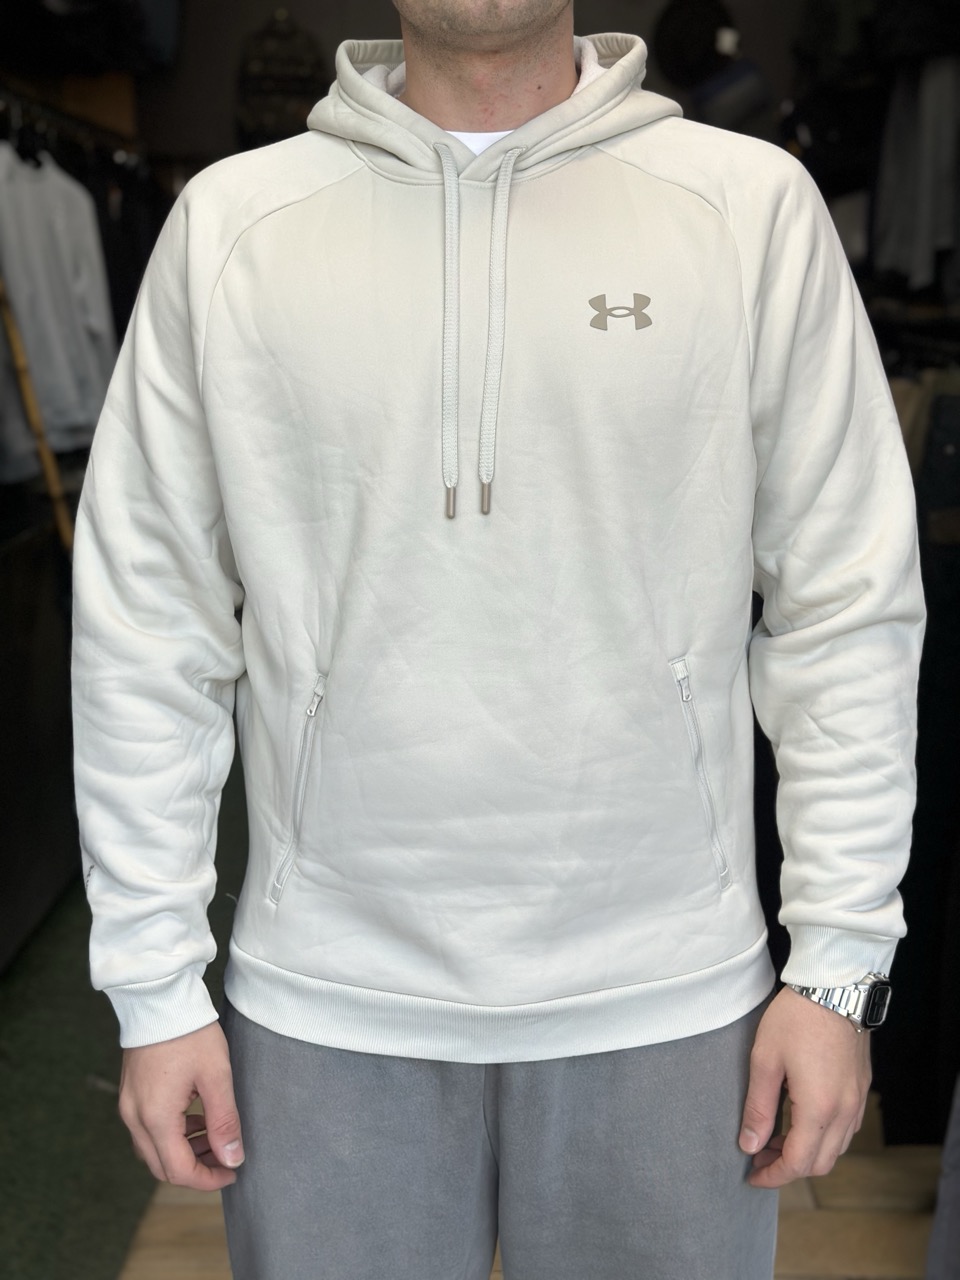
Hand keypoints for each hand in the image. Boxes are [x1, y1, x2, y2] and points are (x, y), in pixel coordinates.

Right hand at [118, 1020, 244, 1190]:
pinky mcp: (130, 1094)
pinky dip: (172, 1134)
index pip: (178, 1170)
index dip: (208, 1179)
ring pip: (153, 1150)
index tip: (233, 1172)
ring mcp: (128, 1106)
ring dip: (183, 1152)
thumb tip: (233, 1159)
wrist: (160, 999)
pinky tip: (195, 1118)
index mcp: (156, 1118)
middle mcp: (135, 1118)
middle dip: (196, 1169)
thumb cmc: (190, 1033)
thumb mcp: (216, 1076)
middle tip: (225, 1157)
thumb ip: (224, 1121)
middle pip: (162, 1166)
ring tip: (214, 1136)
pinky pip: (148, 1129)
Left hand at [739, 986, 871, 1187]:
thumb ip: (758, 1107)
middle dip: (787, 1167)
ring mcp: (857, 1100)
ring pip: (836, 1148)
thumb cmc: (796, 1019)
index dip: (772, 1175)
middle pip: (820, 1163)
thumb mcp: (765, 1060)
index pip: (797, 1162)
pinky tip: (800, 1118)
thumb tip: (749, 1144)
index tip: (752, 1175)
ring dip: (807, 1152)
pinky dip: (824, 1136)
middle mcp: (844, 1112)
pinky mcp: (861, 1088)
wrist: (835, 987)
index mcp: (818, 1109)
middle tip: (758, 1154)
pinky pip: (846, 1128)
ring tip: (775, 1136)